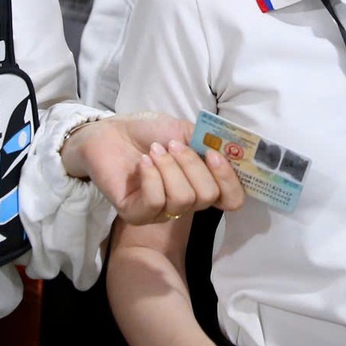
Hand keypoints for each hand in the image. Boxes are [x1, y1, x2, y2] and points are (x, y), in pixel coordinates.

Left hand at [66, 113, 244, 223]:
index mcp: (202, 184)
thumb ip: (210, 143)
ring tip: (153, 151)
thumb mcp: (186, 131)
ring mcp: (161, 212)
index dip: (228, 178)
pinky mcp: (137, 215)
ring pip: (183, 199)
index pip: (232, 199)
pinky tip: (142, 162)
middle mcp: (186, 203)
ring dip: (169, 167)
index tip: (213, 153)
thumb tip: (234, 152)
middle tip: (172, 145)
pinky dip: (151, 176)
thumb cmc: (149, 132)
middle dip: (191, 164)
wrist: (111, 132)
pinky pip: (156, 202)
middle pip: (208, 197)